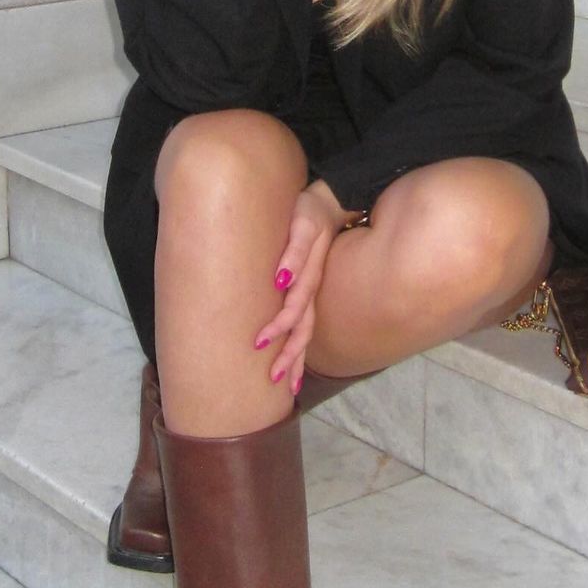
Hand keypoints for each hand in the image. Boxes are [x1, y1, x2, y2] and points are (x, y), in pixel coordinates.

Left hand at [253, 180, 349, 395]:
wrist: (329, 203)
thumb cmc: (309, 212)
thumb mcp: (302, 224)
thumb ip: (295, 251)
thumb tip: (281, 279)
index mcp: (309, 276)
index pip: (294, 310)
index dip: (278, 328)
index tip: (258, 343)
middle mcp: (312, 288)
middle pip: (304, 329)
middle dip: (290, 355)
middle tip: (274, 379)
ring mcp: (313, 290)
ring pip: (307, 331)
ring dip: (298, 357)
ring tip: (288, 384)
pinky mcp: (309, 287)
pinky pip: (306, 322)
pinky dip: (300, 344)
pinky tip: (295, 359)